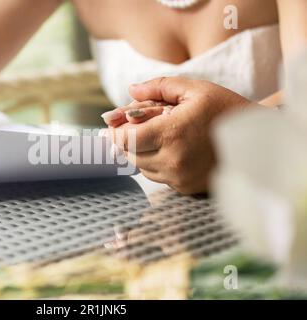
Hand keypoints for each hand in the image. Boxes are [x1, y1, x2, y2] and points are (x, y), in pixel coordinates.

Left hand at [102, 77, 258, 194]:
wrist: (257, 142)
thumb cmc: (226, 111)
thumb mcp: (195, 90)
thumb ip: (159, 87)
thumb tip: (131, 89)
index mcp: (172, 134)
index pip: (125, 140)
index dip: (114, 132)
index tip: (114, 123)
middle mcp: (173, 160)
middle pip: (129, 154)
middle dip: (127, 139)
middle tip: (135, 125)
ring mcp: (179, 178)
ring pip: (141, 166)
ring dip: (141, 151)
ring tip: (158, 135)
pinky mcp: (185, 188)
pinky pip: (157, 177)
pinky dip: (156, 163)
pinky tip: (171, 148)